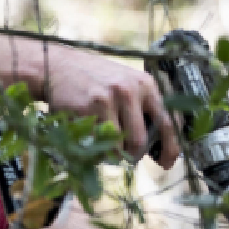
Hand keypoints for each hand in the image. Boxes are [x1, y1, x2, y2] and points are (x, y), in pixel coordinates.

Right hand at [0, 37, 179, 167]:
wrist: (58, 65)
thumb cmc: (93, 79)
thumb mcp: (125, 84)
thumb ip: (143, 107)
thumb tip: (160, 144)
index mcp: (146, 84)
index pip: (168, 122)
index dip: (170, 148)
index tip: (165, 162)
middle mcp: (130, 90)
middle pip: (141, 140)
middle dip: (133, 154)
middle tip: (125, 156)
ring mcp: (109, 99)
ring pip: (118, 145)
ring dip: (111, 152)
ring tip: (102, 141)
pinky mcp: (89, 108)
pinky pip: (97, 141)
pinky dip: (93, 146)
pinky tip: (86, 133)